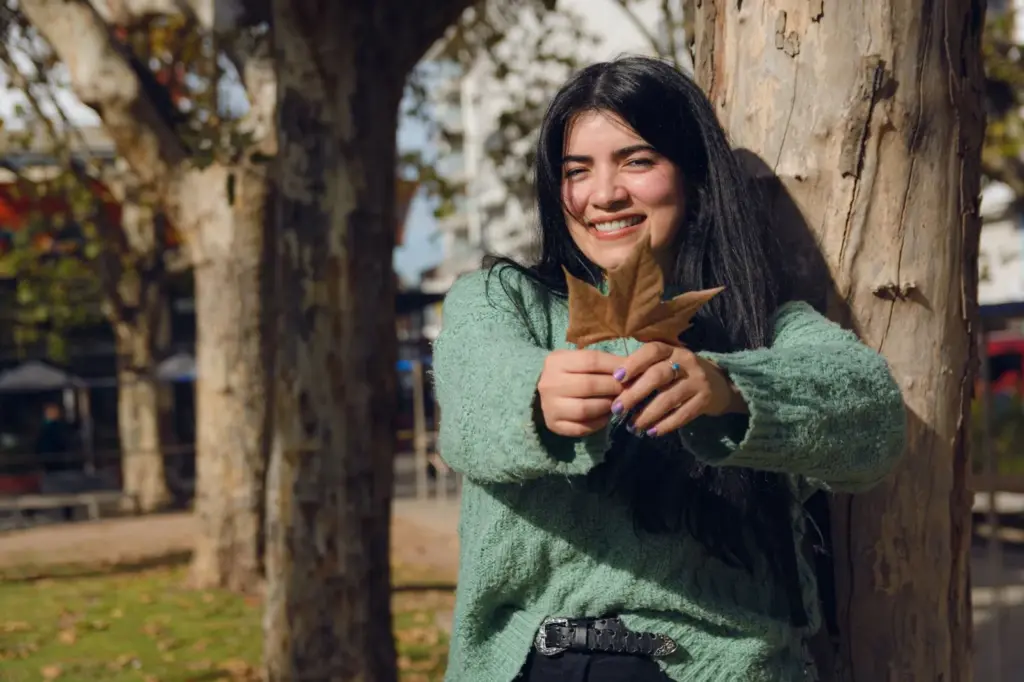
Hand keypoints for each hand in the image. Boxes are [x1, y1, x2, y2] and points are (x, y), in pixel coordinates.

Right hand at [537, 349, 623, 437]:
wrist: (544, 393)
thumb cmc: (569, 373)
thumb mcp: (580, 360)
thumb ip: (602, 362)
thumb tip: (631, 368)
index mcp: (556, 361)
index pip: (592, 360)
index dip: (615, 366)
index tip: (630, 371)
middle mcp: (549, 384)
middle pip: (589, 385)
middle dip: (614, 387)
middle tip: (627, 389)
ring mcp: (549, 406)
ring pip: (586, 409)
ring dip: (607, 406)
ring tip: (617, 402)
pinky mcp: (553, 425)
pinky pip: (582, 428)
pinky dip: (598, 423)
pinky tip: (605, 416)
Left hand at [612, 342, 744, 436]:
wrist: (721, 384)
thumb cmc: (681, 373)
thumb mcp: (667, 363)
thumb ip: (645, 369)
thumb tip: (613, 384)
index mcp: (672, 350)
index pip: (652, 350)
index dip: (634, 363)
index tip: (616, 378)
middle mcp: (686, 361)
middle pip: (657, 376)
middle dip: (634, 394)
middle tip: (617, 409)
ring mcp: (698, 381)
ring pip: (669, 398)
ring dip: (648, 414)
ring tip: (633, 426)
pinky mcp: (706, 400)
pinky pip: (683, 414)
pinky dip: (666, 424)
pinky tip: (653, 432)